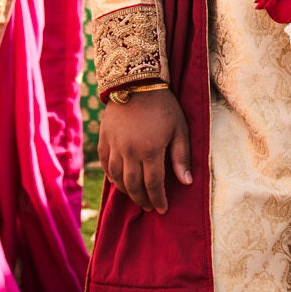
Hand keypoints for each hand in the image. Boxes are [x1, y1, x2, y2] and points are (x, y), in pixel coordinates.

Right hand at [96, 88, 191, 212]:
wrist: (136, 82)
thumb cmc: (164, 106)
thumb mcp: (179, 129)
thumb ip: (181, 157)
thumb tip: (186, 182)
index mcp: (150, 150)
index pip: (153, 185)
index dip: (158, 200)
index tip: (162, 209)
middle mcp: (129, 151)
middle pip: (134, 185)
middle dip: (143, 200)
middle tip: (150, 206)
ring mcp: (114, 145)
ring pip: (117, 178)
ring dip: (127, 191)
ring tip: (136, 196)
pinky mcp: (104, 138)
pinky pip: (105, 164)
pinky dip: (112, 176)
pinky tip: (119, 181)